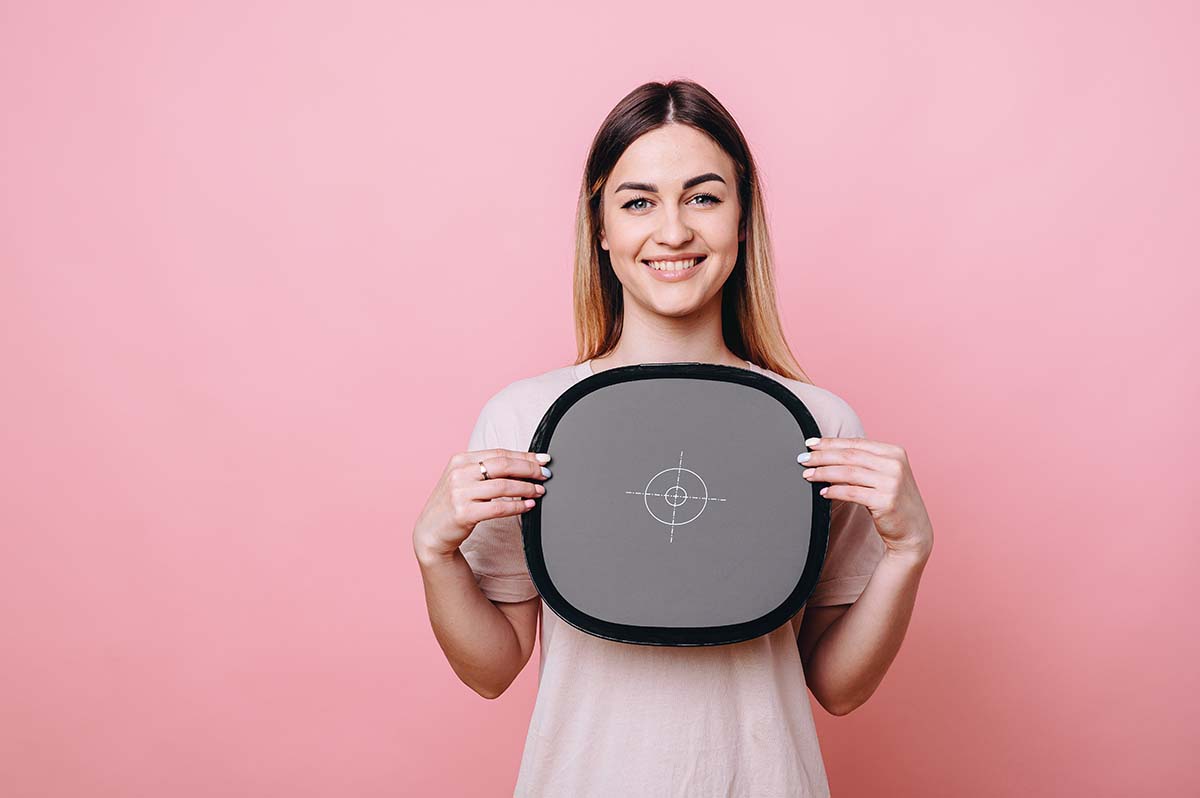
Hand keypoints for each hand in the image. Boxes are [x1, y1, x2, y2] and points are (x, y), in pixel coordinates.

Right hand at [412, 448, 551, 564]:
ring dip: (526, 488)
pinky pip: (499, 507)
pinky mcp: (464, 513)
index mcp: (460, 460)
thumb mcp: (463, 480)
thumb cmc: (453, 505)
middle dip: (529, 469)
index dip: (524, 456)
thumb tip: (522, 464)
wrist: (430, 533)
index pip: (499, 453)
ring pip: (504, 486)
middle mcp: (459, 473)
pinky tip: (528, 506)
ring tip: (539, 491)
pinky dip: (518, 506)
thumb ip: (486, 470)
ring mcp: (459, 493)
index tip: (543, 459)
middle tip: (545, 475)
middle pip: (503, 465)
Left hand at [798, 436, 932, 560]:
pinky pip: (852, 492)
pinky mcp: (886, 501)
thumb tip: (828, 453)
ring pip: (848, 473)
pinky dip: (834, 491)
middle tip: (802, 459)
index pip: (856, 443)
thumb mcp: (883, 475)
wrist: (913, 531)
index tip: (810, 443)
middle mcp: (895, 464)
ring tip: (807, 475)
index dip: (831, 442)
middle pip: (849, 456)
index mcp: (894, 452)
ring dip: (823, 473)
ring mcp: (892, 483)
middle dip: (822, 456)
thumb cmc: (893, 501)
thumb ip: (863, 462)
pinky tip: (822, 492)